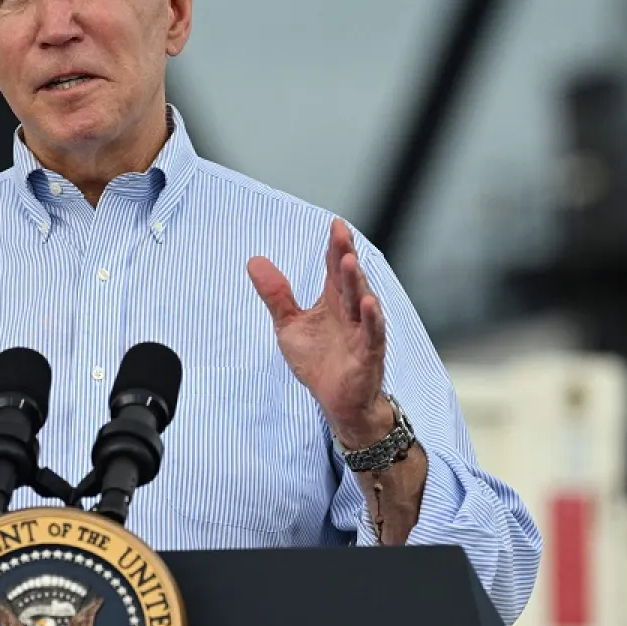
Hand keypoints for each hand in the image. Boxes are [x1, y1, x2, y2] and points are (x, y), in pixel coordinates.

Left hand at [247, 218, 390, 446]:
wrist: (337, 402)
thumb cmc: (319, 361)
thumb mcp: (289, 325)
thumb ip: (276, 295)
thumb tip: (254, 261)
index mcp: (334, 300)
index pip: (334, 267)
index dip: (335, 246)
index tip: (334, 223)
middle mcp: (350, 310)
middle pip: (348, 277)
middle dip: (345, 254)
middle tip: (340, 232)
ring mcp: (362, 331)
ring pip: (361, 301)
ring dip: (357, 280)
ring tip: (348, 259)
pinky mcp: (368, 353)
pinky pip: (372, 333)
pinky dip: (372, 319)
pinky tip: (369, 303)